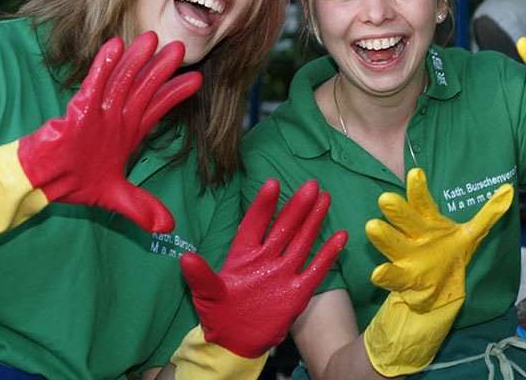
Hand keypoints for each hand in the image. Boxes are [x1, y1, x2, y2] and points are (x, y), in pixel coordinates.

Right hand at [19, 32, 201, 232]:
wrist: (41, 184)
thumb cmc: (73, 183)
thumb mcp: (115, 198)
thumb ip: (141, 209)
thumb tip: (168, 228)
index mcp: (127, 133)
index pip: (155, 109)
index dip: (174, 95)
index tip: (196, 81)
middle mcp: (116, 119)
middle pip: (143, 88)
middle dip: (162, 69)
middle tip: (181, 47)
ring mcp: (98, 113)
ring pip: (121, 81)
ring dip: (136, 60)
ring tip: (152, 38)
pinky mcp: (77, 113)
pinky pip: (93, 86)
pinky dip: (103, 68)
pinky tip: (114, 47)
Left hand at [180, 179, 347, 358]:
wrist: (235, 342)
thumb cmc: (218, 314)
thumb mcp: (206, 295)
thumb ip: (200, 276)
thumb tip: (185, 258)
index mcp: (243, 255)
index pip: (255, 224)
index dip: (263, 205)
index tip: (272, 184)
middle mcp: (266, 259)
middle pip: (284, 227)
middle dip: (297, 206)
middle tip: (310, 185)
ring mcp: (283, 274)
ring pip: (302, 242)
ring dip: (313, 221)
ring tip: (324, 198)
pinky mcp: (297, 292)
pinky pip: (315, 270)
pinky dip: (328, 254)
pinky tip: (340, 236)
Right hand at [366, 169, 512, 310]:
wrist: (438, 289)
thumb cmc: (449, 253)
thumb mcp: (472, 233)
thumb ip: (489, 213)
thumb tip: (510, 189)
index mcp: (427, 221)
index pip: (422, 201)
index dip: (418, 188)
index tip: (415, 174)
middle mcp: (413, 235)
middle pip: (404, 219)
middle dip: (396, 209)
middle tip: (386, 198)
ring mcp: (405, 256)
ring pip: (392, 243)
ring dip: (383, 236)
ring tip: (372, 227)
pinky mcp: (403, 278)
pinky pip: (392, 276)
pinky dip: (384, 275)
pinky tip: (378, 273)